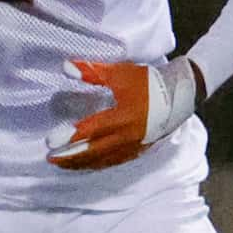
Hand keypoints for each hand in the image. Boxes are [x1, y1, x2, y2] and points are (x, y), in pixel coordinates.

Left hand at [46, 58, 201, 169]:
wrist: (181, 94)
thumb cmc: (149, 82)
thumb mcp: (120, 73)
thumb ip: (92, 72)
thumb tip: (66, 67)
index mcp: (123, 117)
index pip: (90, 130)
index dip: (69, 136)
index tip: (50, 141)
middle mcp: (127, 136)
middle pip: (93, 151)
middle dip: (70, 157)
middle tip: (50, 158)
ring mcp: (134, 146)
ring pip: (104, 160)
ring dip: (82, 163)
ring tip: (65, 164)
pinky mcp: (140, 149)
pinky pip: (115, 161)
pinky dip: (99, 164)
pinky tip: (89, 164)